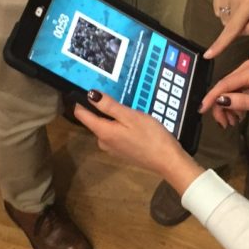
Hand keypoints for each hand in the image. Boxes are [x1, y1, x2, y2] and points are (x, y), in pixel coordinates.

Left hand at [73, 91, 202, 196]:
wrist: (167, 160)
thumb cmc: (151, 135)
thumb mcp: (131, 116)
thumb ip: (109, 106)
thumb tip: (90, 95)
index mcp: (103, 132)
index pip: (81, 114)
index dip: (81, 100)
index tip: (88, 87)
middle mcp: (102, 142)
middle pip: (94, 120)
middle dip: (102, 108)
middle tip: (118, 96)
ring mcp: (112, 148)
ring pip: (106, 127)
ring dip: (114, 117)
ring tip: (129, 108)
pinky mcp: (121, 152)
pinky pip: (115, 134)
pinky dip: (121, 126)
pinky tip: (134, 123)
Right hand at [200, 62, 248, 127]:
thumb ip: (241, 101)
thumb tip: (221, 100)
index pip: (224, 84)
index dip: (212, 98)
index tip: (202, 109)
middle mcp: (246, 68)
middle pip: (224, 88)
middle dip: (221, 106)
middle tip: (224, 123)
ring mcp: (247, 73)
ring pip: (228, 91)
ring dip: (227, 107)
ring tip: (233, 122)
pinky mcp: (248, 79)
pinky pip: (234, 92)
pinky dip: (234, 104)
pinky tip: (238, 115)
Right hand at [207, 0, 248, 58]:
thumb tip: (238, 31)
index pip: (232, 28)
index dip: (220, 43)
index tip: (208, 54)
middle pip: (227, 23)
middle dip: (237, 24)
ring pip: (222, 16)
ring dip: (232, 15)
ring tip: (245, 4)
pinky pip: (218, 6)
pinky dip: (226, 7)